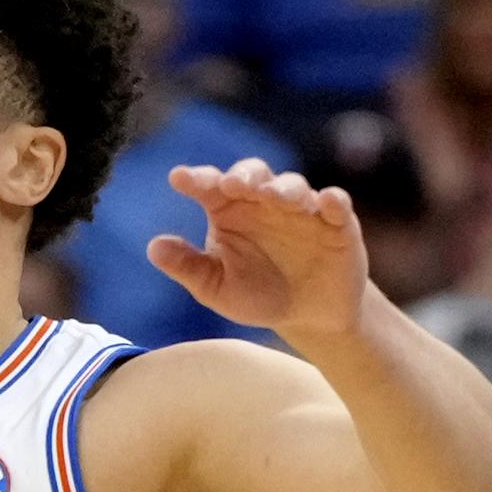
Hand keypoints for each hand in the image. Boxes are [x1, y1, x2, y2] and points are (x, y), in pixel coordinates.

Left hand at [151, 158, 369, 340]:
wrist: (310, 317)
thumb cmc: (258, 296)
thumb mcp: (217, 288)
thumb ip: (188, 267)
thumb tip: (153, 247)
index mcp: (230, 211)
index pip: (211, 186)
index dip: (196, 179)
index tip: (179, 178)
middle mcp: (264, 202)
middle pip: (253, 174)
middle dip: (244, 175)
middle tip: (234, 184)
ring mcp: (301, 209)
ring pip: (293, 185)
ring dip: (284, 188)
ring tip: (274, 197)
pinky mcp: (337, 223)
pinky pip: (337, 205)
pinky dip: (332, 200)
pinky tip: (326, 202)